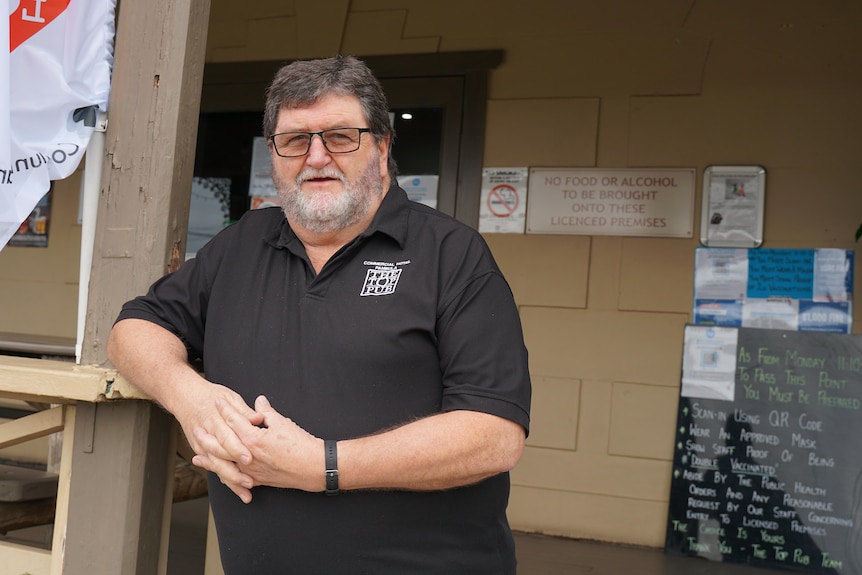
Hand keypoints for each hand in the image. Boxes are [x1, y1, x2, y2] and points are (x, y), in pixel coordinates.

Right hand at [174, 383, 262, 502]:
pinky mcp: (202, 452)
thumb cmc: (210, 396)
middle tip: (250, 481)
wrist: (186, 397)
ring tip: (245, 492)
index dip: (238, 449)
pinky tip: (237, 490)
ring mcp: (203, 446)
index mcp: (215, 420)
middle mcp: (208, 435)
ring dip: (231, 481)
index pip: (227, 437)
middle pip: (221, 457)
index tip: (250, 458)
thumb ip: (244, 411)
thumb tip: (258, 418)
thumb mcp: (230, 397)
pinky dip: (225, 479)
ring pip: (217, 467)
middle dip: (235, 471)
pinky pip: (215, 468)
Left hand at [195, 395, 324, 500]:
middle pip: (221, 445)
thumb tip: (259, 402)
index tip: (217, 402)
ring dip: (210, 459)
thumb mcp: (284, 423)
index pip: (234, 421)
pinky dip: (225, 476)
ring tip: (197, 456)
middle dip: (208, 436)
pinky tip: (218, 475)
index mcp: (253, 438)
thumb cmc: (301, 445)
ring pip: (224, 465)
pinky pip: (236, 478)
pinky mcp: (258, 480)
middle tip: (197, 429)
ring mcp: (251, 470)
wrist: (314, 468)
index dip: (225, 410)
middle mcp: (248, 456)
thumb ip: (267, 412)